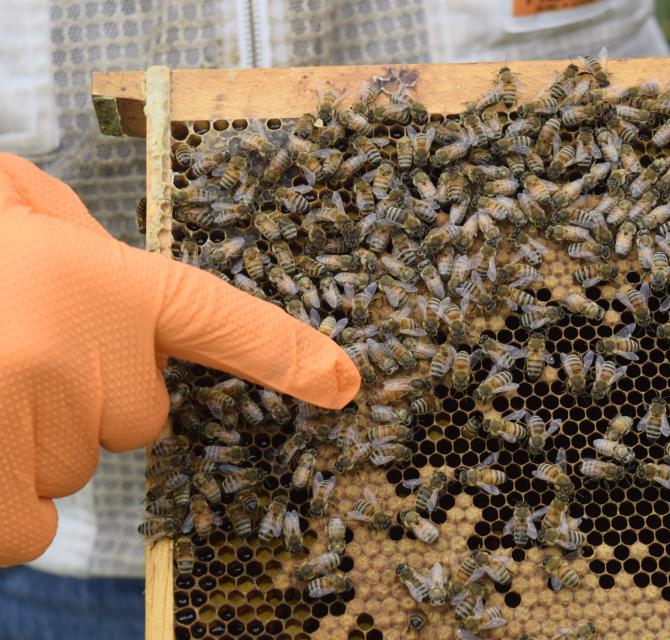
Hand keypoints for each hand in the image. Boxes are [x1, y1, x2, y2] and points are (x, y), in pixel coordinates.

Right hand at [0, 153, 360, 565]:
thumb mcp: (15, 217)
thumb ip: (67, 235)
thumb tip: (97, 247)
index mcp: (108, 281)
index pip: (228, 322)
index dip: (288, 355)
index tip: (342, 384)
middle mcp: (93, 355)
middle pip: (138, 418)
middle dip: (85, 397)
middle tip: (11, 351)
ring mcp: (46, 424)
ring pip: (73, 466)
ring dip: (26, 441)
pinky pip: (30, 526)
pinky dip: (1, 505)